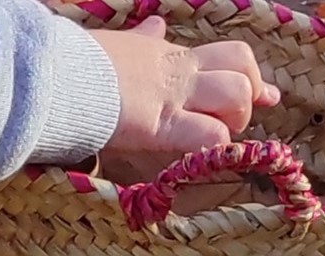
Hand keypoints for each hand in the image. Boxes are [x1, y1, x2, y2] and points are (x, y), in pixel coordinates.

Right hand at [92, 17, 281, 153]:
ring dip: (232, 123)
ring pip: (237, 96)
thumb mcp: (115, 43)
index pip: (225, 56)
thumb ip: (139, 38)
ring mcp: (174, 97)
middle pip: (243, 67)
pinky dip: (212, 151)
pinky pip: (210, 136)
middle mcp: (180, 72)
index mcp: (168, 54)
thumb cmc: (73, 62)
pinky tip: (200, 161)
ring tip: (209, 141)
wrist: (57, 74)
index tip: (266, 95)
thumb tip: (153, 25)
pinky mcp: (162, 125)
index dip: (252, 77)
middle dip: (247, 95)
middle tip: (232, 121)